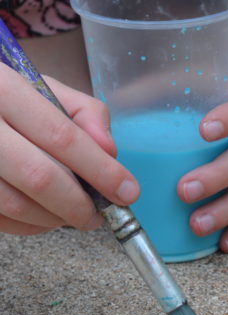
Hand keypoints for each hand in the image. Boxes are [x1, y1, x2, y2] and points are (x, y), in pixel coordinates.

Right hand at [0, 66, 139, 234]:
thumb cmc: (9, 99)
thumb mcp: (46, 89)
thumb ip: (86, 113)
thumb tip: (110, 151)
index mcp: (5, 90)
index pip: (62, 137)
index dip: (101, 171)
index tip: (128, 192)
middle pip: (40, 177)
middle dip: (80, 205)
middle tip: (99, 215)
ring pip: (17, 204)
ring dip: (56, 218)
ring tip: (73, 214)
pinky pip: (1, 219)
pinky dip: (30, 225)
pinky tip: (45, 215)